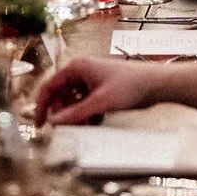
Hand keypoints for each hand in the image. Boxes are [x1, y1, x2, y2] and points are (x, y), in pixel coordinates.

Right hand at [36, 56, 155, 125]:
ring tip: (85, 125)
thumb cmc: (130, 85)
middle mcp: (81, 72)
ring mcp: (91, 81)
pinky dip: (86, 115)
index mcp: (77, 68)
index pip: (50, 86)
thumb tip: (54, 122)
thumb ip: (75, 113)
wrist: (155, 85)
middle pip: (61, 96)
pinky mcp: (100, 90)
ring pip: (73, 102)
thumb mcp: (100, 102)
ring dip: (76, 116)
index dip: (42, 106)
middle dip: (63, 113)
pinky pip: (85, 105)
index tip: (41, 124)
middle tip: (69, 127)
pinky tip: (95, 121)